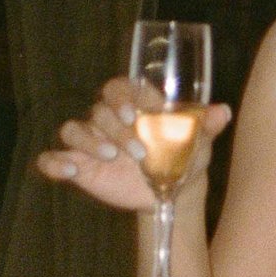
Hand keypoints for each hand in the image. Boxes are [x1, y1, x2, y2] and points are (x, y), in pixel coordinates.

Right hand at [35, 76, 233, 211]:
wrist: (172, 189)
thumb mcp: (197, 142)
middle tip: (137, 151)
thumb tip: (223, 111)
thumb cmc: (183, 155)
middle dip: (115, 128)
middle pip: (98, 111)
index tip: (137, 114)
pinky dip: (54, 163)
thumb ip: (206, 125)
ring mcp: (90, 142)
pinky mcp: (78, 165)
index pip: (119, 87)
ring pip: (72, 129)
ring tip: (110, 157)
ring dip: (88, 141)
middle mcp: (107, 119)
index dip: (123, 97)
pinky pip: (52, 159)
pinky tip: (69, 171)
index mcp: (133, 104)